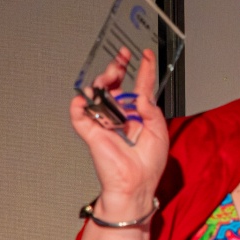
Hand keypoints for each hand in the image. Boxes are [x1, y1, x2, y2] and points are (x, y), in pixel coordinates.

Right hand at [68, 47, 169, 216]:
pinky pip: (79, 115)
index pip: (140, 87)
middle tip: (120, 58)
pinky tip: (84, 98)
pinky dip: (79, 104)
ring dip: (102, 82)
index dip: (144, 69)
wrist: (135, 184)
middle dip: (117, 68)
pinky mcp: (91, 132)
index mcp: (139, 115)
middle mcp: (121, 115)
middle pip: (115, 86)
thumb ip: (152, 112)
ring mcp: (104, 122)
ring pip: (97, 94)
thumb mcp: (159, 134)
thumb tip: (141, 96)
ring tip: (108, 78)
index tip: (146, 54)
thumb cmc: (148, 164)